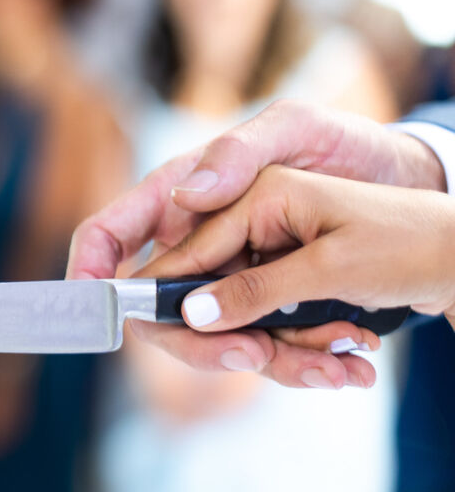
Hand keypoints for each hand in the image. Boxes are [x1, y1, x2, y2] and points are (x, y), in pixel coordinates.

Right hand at [66, 99, 445, 382]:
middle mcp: (192, 246)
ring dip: (261, 359)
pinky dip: (295, 362)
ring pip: (209, 340)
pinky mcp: (261, 307)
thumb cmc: (340, 144)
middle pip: (155, 311)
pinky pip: (258, 347)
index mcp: (178, 200)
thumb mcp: (297, 128)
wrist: (402, 182)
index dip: (88, 271)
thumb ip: (238, 154)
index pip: (109, 235)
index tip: (93, 307)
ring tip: (324, 362)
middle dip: (197, 342)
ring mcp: (223, 281)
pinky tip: (338, 363)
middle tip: (253, 353)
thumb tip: (184, 197)